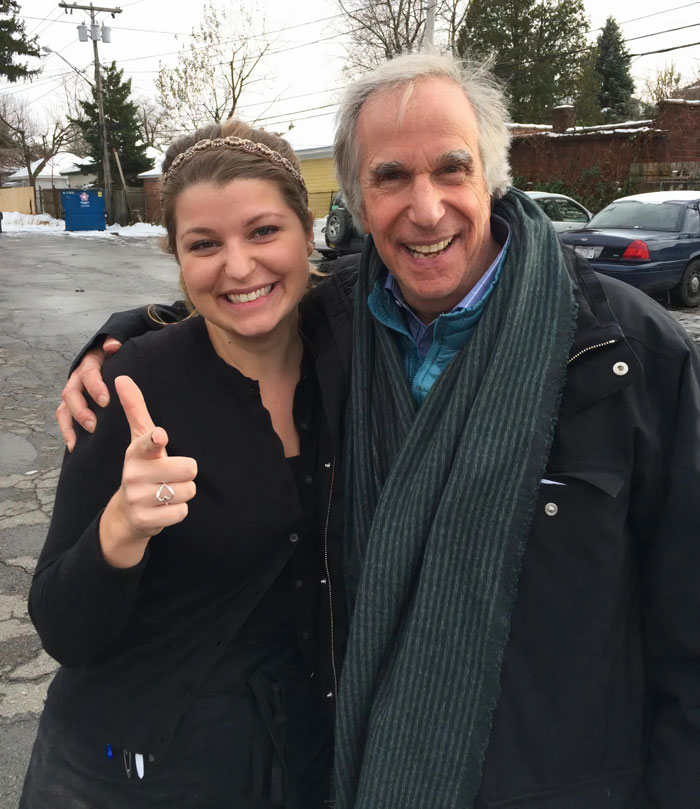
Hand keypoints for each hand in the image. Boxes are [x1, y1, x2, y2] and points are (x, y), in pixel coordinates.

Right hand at [57, 337, 121, 450]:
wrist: (114, 363)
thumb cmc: (118, 357)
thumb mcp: (118, 346)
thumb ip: (115, 341)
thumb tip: (113, 345)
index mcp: (90, 363)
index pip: (89, 373)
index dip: (95, 387)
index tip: (106, 400)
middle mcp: (78, 378)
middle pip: (71, 393)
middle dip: (81, 410)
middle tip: (93, 424)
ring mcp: (74, 393)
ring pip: (64, 408)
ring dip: (70, 424)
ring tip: (80, 439)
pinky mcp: (73, 406)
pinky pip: (65, 418)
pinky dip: (68, 431)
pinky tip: (73, 445)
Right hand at [100, 376, 197, 567]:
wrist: (127, 513)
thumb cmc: (142, 468)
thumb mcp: (138, 440)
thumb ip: (135, 409)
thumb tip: (122, 377)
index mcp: (136, 452)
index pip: (148, 442)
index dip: (156, 440)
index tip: (160, 436)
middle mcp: (134, 474)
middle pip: (190, 468)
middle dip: (185, 474)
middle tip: (169, 476)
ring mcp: (138, 498)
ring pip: (188, 491)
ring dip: (182, 493)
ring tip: (165, 492)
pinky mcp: (146, 520)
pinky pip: (182, 512)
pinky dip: (178, 511)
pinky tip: (163, 508)